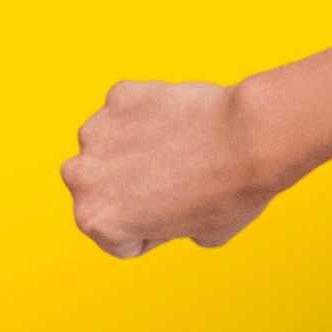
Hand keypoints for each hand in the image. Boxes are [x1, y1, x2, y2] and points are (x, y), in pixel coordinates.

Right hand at [62, 77, 279, 256]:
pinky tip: (183, 121)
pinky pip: (131, 110)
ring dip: (137, 147)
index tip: (181, 214)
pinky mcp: (118, 95)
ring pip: (113, 145)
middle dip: (132, 185)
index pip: (119, 234)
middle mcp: (81, 176)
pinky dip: (151, 114)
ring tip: (183, 149)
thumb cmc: (229, 197)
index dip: (155, 228)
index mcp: (93, 220)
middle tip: (179, 180)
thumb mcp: (198, 236)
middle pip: (104, 187)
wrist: (249, 143)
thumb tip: (162, 206)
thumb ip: (165, 226)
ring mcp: (96, 130)